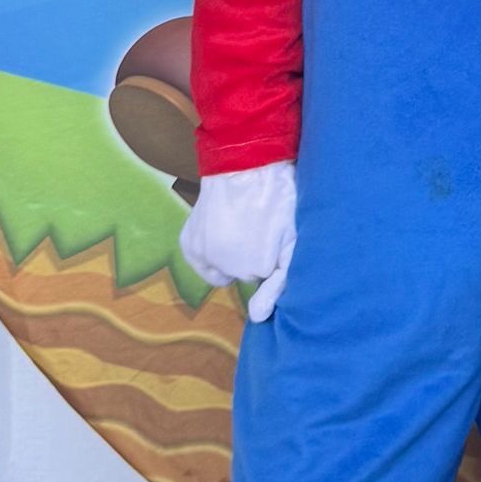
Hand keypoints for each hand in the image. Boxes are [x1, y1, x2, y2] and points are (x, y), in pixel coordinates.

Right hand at [180, 161, 297, 321]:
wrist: (246, 163)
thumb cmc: (279, 197)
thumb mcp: (292, 238)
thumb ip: (280, 280)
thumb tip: (258, 317)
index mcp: (256, 267)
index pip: (268, 278)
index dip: (275, 256)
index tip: (278, 236)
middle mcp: (225, 267)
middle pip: (247, 274)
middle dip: (256, 257)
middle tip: (263, 227)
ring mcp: (203, 255)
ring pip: (225, 269)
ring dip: (233, 255)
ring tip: (244, 227)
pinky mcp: (188, 243)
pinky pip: (202, 263)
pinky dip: (210, 255)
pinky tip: (221, 235)